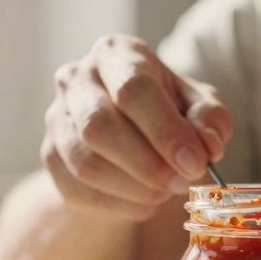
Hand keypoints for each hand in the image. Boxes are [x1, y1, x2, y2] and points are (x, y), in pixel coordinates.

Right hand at [42, 35, 231, 220]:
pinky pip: (78, 191)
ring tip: (165, 192)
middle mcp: (76, 79)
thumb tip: (207, 146)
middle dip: (147, 165)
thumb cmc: (168, 110)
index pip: (133, 88)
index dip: (166, 131)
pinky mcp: (50, 156)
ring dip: (134, 189)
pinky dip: (119, 205)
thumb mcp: (199, 106)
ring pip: (85, 164)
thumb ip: (210, 120)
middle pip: (98, 126)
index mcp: (116, 54)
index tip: (195, 164)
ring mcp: (57, 118)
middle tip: (181, 183)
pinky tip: (145, 201)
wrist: (129, 132)